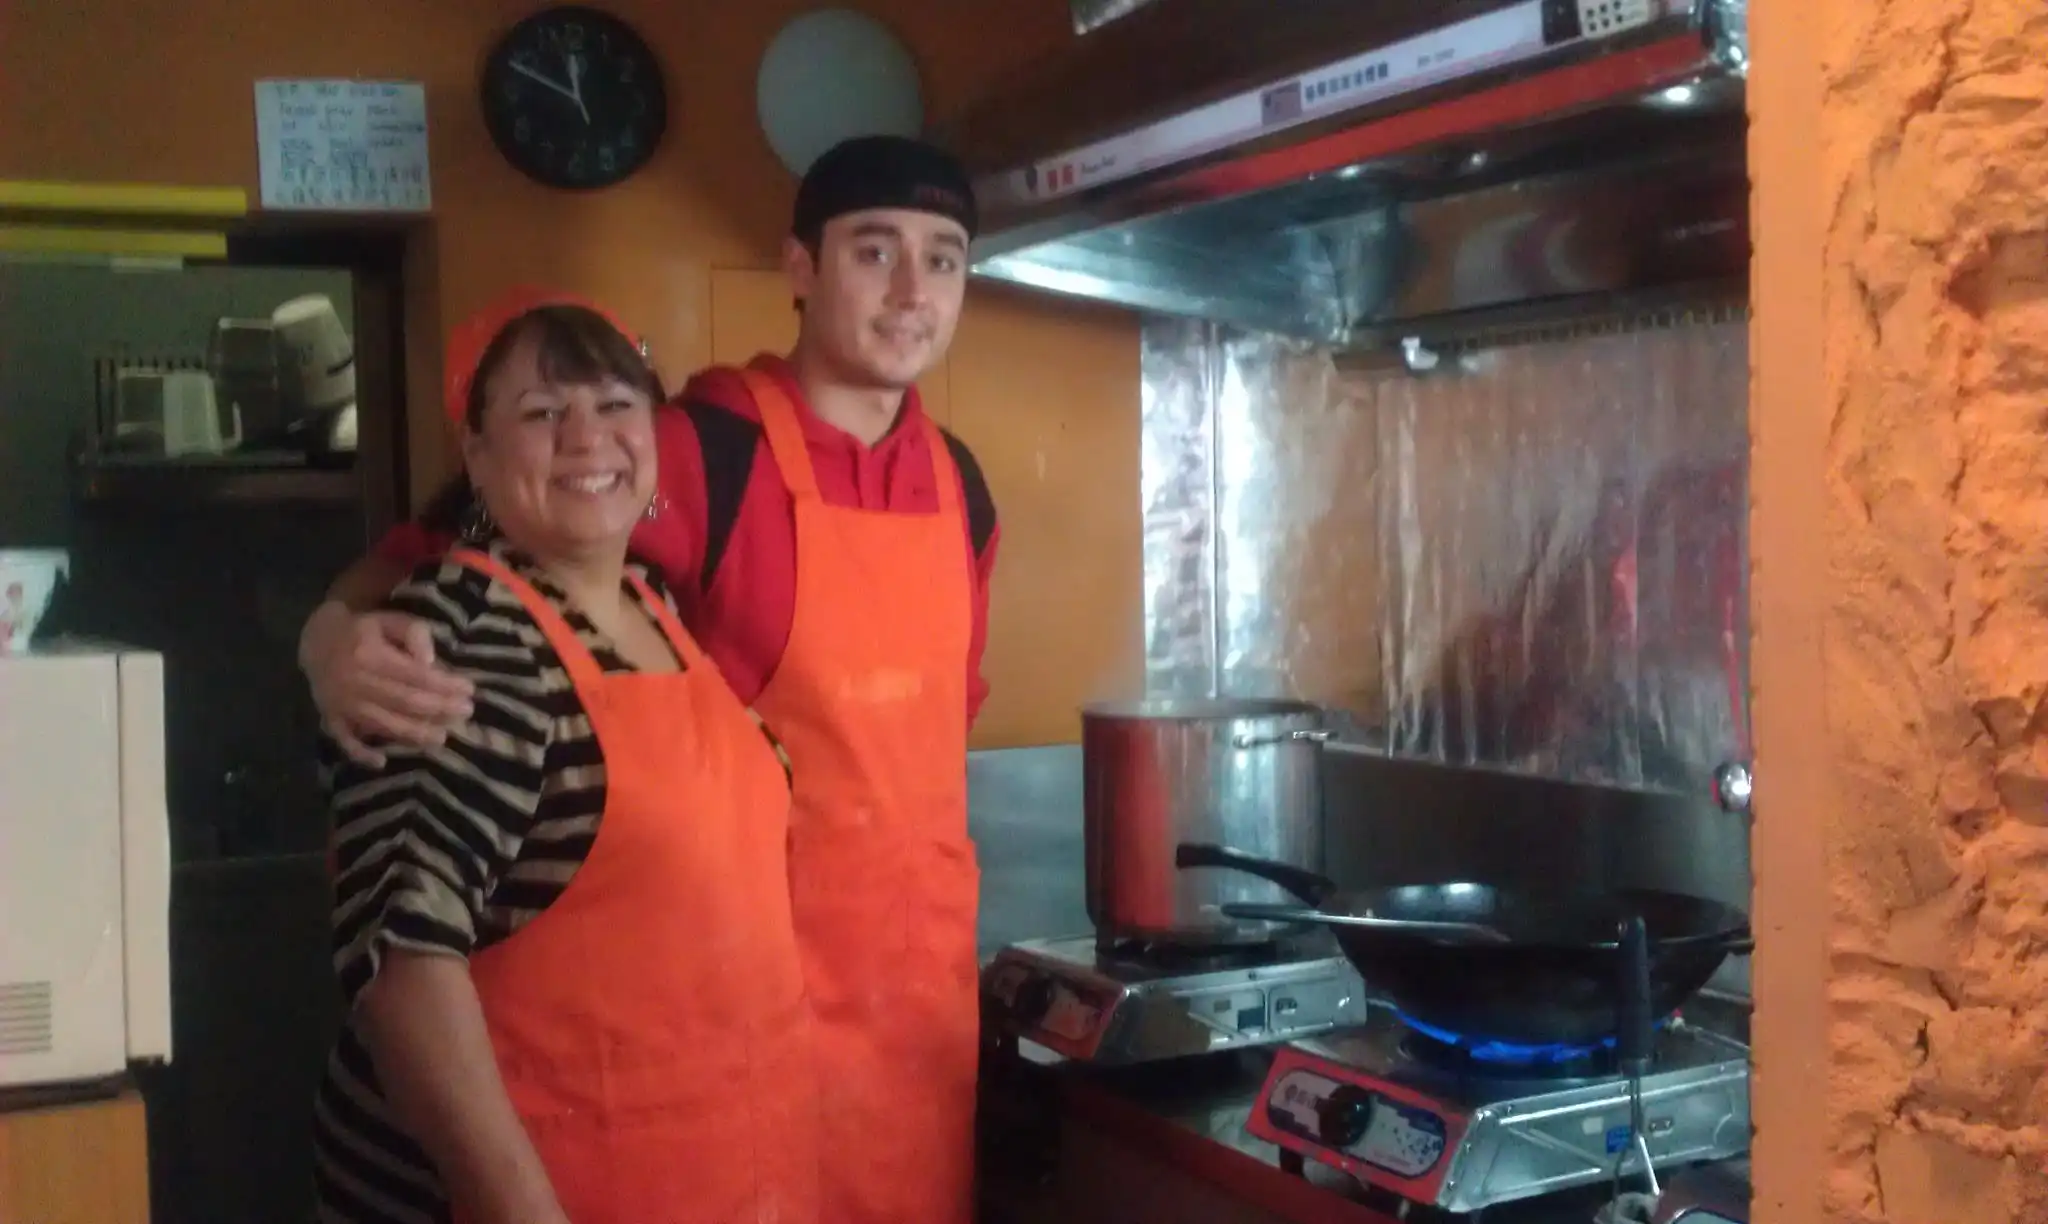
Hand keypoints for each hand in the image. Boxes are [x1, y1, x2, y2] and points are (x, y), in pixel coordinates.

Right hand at [301, 601, 474, 766]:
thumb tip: (430, 662)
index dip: (444, 685)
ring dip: (412, 734)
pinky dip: (360, 752)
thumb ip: (414, 634)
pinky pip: (344, 739)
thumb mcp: (390, 620)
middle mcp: (354, 681)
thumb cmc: (364, 629)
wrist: (317, 639)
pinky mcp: (331, 716)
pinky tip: (381, 761)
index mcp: (369, 654)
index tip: (469, 690)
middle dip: (438, 709)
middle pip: (403, 702)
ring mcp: (340, 702)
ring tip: (441, 738)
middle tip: (465, 713)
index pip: (415, 675)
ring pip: (381, 723)